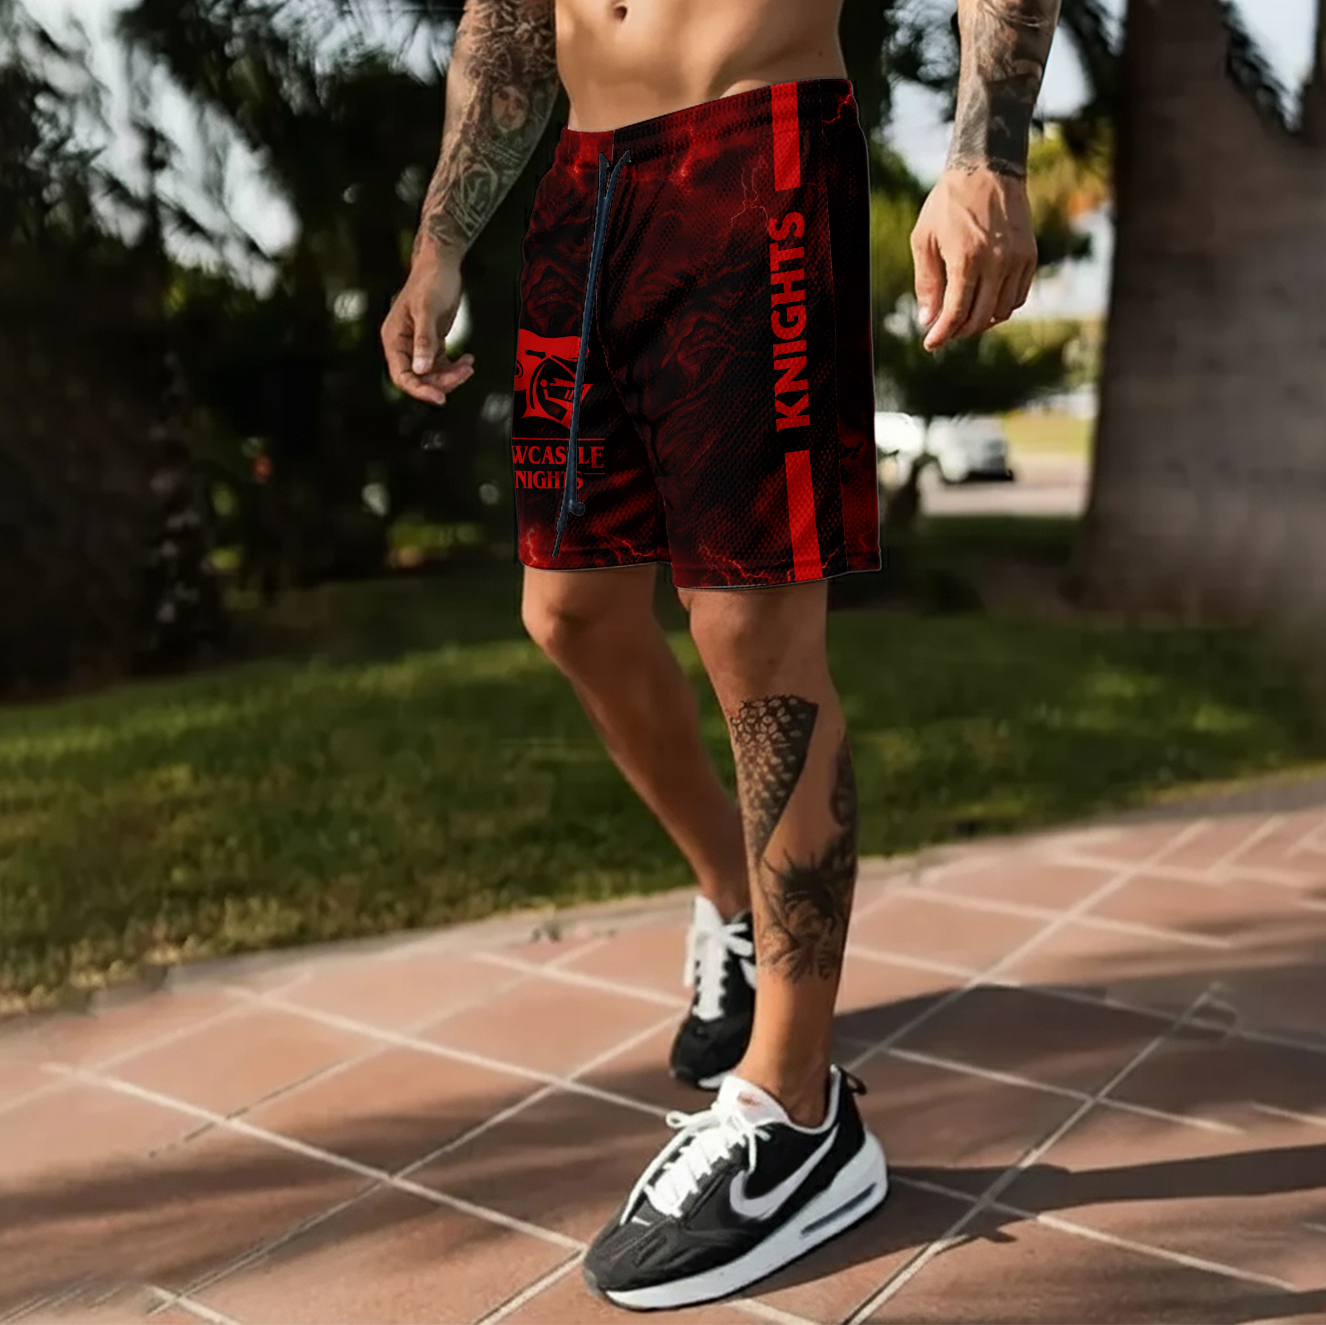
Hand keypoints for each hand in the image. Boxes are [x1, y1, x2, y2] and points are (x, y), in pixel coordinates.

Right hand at [381, 252, 475, 403]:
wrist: (442, 263)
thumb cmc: (431, 281)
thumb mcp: (427, 311)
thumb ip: (424, 341)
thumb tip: (421, 369)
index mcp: (394, 339)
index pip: (402, 376)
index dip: (420, 390)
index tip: (440, 398)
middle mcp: (403, 345)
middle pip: (420, 378)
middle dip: (442, 380)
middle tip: (464, 374)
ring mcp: (418, 345)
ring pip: (433, 374)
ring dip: (452, 374)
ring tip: (469, 365)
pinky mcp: (432, 342)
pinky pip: (442, 364)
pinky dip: (456, 366)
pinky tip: (468, 360)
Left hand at [910, 168, 1037, 352]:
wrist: (987, 168)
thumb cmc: (948, 203)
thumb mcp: (924, 239)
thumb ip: (926, 282)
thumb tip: (928, 321)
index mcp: (967, 258)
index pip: (956, 313)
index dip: (942, 335)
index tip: (930, 344)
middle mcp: (997, 262)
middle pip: (980, 318)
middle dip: (959, 331)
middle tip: (945, 331)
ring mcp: (1017, 260)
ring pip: (1001, 312)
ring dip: (981, 321)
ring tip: (963, 317)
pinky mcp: (1030, 256)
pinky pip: (1018, 297)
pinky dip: (1001, 307)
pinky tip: (985, 302)